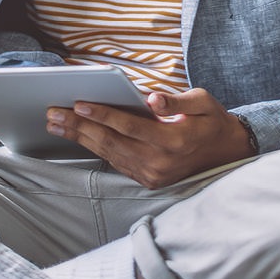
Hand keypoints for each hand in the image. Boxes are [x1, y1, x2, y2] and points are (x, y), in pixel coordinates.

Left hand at [47, 87, 253, 187]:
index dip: (102, 114)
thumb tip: (152, 98)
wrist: (227, 153)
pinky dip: (95, 149)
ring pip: (108, 154)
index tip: (78, 103)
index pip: (128, 125)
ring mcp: (152, 174)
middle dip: (78, 127)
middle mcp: (159, 162)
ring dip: (80, 138)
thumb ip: (176, 101)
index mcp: (172, 140)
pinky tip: (78, 137)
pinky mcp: (148, 180)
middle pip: (110, 141)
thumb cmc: (212, 121)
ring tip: (56, 124)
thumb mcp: (203, 102)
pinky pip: (116, 162)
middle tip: (52, 114)